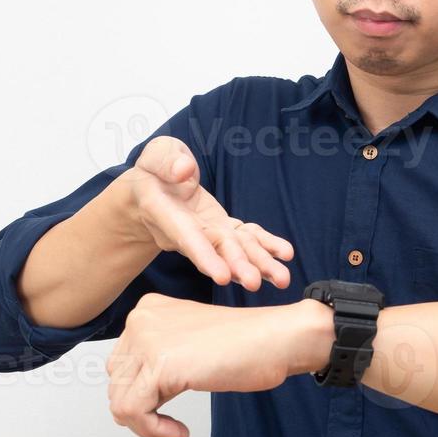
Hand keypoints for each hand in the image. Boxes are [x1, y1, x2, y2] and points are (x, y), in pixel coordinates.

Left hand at [105, 294, 327, 436]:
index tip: (169, 405)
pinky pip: (132, 412)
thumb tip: (125, 402)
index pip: (121, 364)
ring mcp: (148, 340)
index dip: (141, 393)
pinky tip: (179, 431)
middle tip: (170, 422)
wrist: (277, 338)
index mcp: (148, 310)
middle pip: (117, 382)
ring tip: (173, 429)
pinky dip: (153, 431)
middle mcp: (141, 320)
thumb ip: (158, 360)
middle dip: (141, 410)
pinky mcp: (161, 365)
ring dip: (146, 425)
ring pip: (119, 400)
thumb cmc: (247, 345)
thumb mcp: (188, 345)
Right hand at [122, 135, 293, 291]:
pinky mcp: (222, 230)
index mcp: (164, 212)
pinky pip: (245, 239)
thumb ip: (167, 161)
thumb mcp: (155, 154)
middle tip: (255, 282)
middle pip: (214, 250)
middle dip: (236, 266)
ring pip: (234, 250)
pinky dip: (265, 246)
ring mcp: (207, 233)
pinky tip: (285, 254)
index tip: (222, 275)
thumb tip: (185, 171)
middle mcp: (187, 231)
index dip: (204, 256)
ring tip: (281, 278)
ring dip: (258, 264)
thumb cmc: (153, 170)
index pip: (185, 236)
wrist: (152, 190)